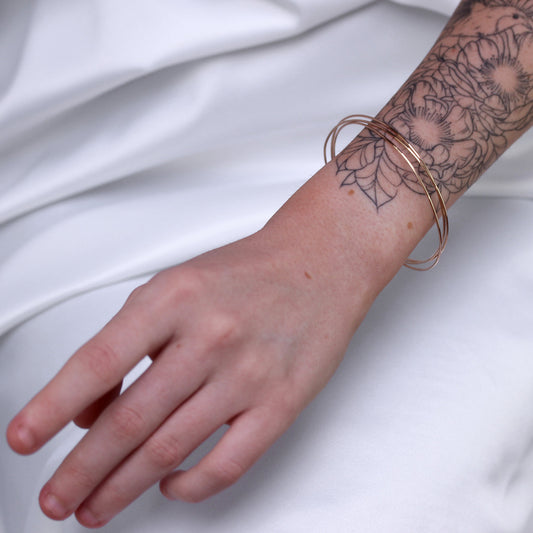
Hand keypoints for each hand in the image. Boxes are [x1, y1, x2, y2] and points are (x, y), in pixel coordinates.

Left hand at [6, 219, 372, 527]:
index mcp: (174, 299)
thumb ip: (131, 341)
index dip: (52, 407)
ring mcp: (247, 373)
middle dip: (81, 469)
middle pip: (129, 420)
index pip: (98, 363)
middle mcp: (209, 337)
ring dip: (123, 486)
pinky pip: (227, 462)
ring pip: (169, 448)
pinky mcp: (281, 402)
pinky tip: (168, 487)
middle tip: (56, 497)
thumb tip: (93, 406)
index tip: (26, 439)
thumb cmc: (247, 272)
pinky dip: (189, 485)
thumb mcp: (176, 286)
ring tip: (95, 507)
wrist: (319, 264)